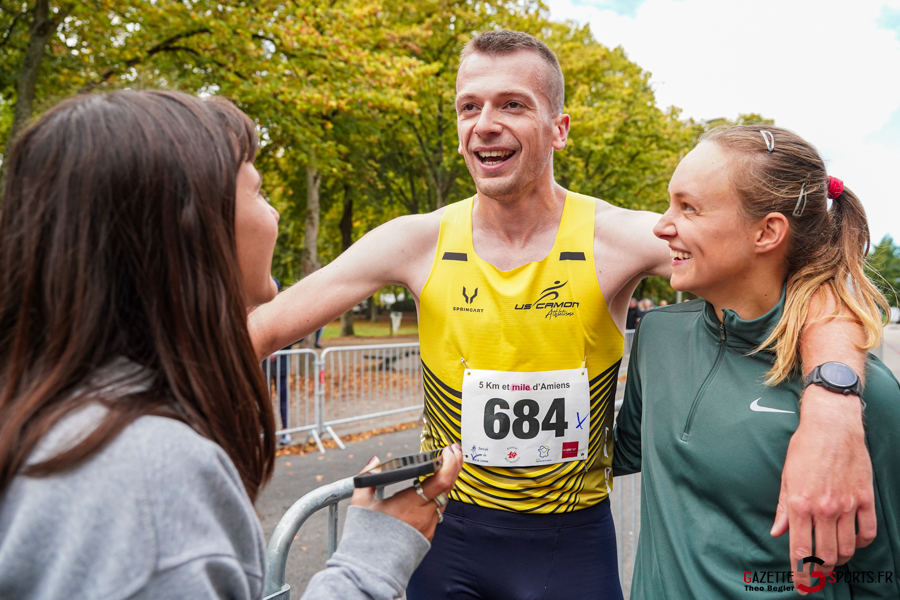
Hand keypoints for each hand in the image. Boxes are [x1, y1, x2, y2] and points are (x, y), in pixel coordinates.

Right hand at [350, 444, 462, 540]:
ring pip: (445, 499)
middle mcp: (424, 515)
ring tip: (446, 464)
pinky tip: (435, 489)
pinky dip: (439, 497)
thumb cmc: (366, 537)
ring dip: (447, 481)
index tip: (448, 449)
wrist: (371, 569)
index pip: (441, 479)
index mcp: (410, 503)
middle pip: (449, 486)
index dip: (449, 462)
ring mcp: (429, 526)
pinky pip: (438, 512)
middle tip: (453, 450)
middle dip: (454, 465)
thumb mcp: (361, 503)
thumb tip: (374, 460)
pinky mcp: (427, 535)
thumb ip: (367, 477)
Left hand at [771, 386, 874, 594]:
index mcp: (799, 504)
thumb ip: (783, 508)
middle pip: (825, 555)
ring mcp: (847, 505)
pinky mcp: (865, 499)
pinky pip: (867, 532)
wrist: (832, 427)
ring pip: (847, 548)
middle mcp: (823, 508)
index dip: (800, 571)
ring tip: (834, 560)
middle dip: (820, 571)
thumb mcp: (786, 477)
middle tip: (817, 575)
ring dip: (840, 560)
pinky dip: (862, 543)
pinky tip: (854, 542)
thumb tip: (777, 532)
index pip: (800, 550)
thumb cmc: (805, 448)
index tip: (800, 583)